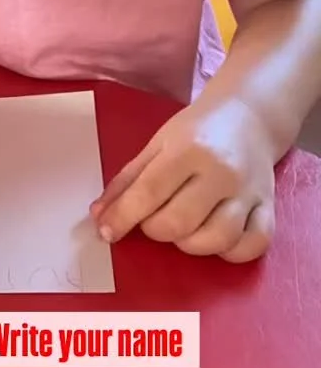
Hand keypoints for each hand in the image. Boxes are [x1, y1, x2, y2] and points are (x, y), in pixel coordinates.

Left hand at [90, 97, 275, 261]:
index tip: (106, 232)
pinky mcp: (268, 207)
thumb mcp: (157, 144)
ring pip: (216, 240)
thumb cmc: (197, 130)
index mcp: (188, 149)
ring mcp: (248, 192)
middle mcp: (221, 172)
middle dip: (155, 229)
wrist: (249, 115)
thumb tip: (99, 216)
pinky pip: (253, 246)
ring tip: (183, 227)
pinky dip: (230, 252)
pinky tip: (215, 238)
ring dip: (190, 243)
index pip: (149, 194)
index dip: (122, 218)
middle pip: (179, 223)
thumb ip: (128, 180)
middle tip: (153, 218)